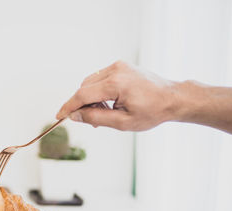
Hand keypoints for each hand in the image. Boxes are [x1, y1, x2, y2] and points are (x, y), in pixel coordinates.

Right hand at [56, 61, 179, 130]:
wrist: (172, 98)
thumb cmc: (152, 112)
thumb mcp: (122, 122)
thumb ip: (95, 118)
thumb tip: (75, 115)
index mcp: (116, 84)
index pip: (82, 94)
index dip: (68, 106)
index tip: (59, 116)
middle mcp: (115, 70)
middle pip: (84, 87)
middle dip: (82, 105)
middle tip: (90, 121)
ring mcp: (118, 66)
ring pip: (90, 82)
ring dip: (90, 98)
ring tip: (103, 113)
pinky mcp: (120, 66)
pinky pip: (99, 78)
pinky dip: (98, 91)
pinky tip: (108, 103)